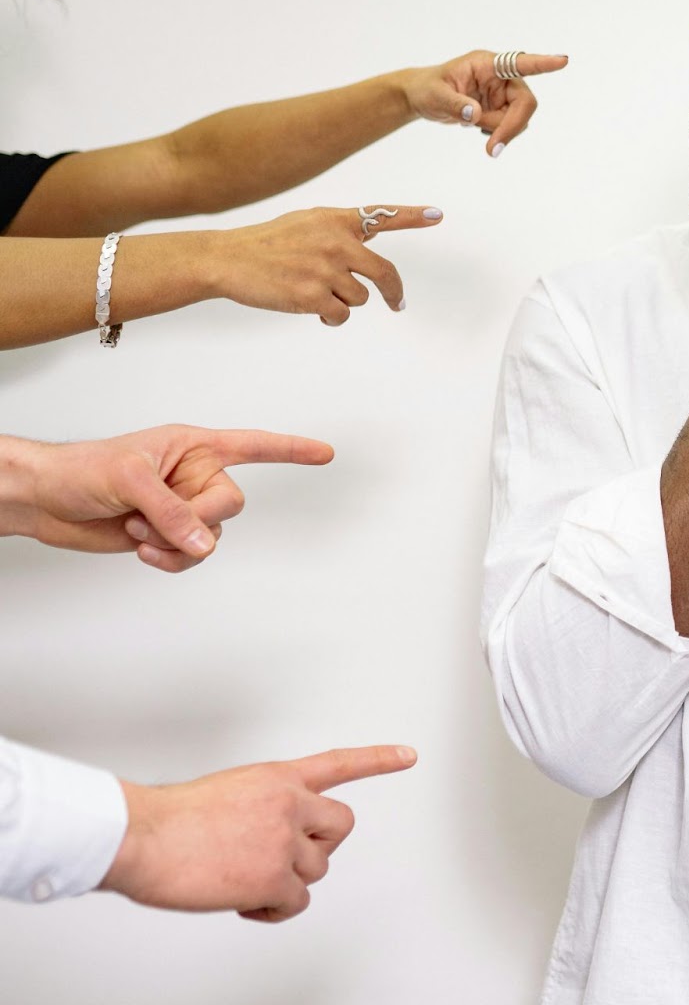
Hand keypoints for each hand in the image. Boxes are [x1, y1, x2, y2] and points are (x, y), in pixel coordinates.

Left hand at [0, 425, 333, 571]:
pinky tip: (143, 548)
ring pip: (212, 538)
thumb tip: (202, 542)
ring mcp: (182, 508)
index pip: (254, 446)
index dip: (292, 450)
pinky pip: (192, 556)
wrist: (46, 500)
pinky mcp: (168, 536)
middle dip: (198, 519)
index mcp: (194, 447)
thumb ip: (171, 510)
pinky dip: (170, 559)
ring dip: (178, 543)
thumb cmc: (81, 469)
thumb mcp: (129, 480)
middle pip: (230, 506)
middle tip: (161, 519)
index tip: (325, 453)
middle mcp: (194, 477)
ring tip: (138, 531)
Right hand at [101, 745, 417, 921]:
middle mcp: (290, 803)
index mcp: (276, 778)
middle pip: (341, 827)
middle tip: (284, 860)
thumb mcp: (225, 793)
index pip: (338, 763)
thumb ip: (259, 808)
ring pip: (314, 870)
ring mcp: (285, 840)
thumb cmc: (165, 820)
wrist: (141, 836)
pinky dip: (273, 910)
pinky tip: (244, 904)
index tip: (410, 755)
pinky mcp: (274, 877)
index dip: (377, 759)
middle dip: (321, 846)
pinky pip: (295, 902)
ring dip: (285, 881)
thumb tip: (263, 843)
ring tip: (241, 881)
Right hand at [204, 204, 442, 324]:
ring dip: (343, 302)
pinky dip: (331, 318)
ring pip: (360, 298)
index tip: (437, 215)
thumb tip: (367, 253)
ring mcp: (326, 269)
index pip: (381, 216)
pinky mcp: (314, 295)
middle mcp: (336, 241)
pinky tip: (309, 307)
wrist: (227, 259)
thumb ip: (339, 233)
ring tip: (314, 291)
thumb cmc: (267, 244)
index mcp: (335, 220)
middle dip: (393, 293)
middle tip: (397, 304)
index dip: (412, 216)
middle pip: (384, 273)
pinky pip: (341, 315)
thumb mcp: (306, 224)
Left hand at [399, 49, 568, 156]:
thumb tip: (475, 115)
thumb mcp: (435, 96)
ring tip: (473, 129)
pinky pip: (511, 126)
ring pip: (519, 118)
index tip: (562, 61)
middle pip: (525, 102)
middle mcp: (500, 77)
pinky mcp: (502, 108)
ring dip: (502, 132)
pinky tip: (478, 129)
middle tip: (492, 149)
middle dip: (511, 126)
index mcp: (486, 64)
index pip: (519, 63)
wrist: (422, 98)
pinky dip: (499, 134)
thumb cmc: (427, 89)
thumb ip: (454, 104)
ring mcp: (503, 94)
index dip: (542, 63)